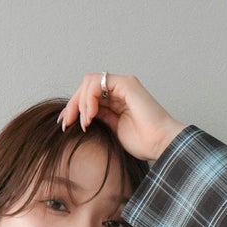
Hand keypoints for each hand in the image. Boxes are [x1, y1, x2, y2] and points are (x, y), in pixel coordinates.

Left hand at [56, 73, 185, 163]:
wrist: (161, 144)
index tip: (65, 124)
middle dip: (72, 105)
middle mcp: (119, 89)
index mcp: (116, 100)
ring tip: (84, 123)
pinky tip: (90, 116)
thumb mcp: (113, 130)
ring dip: (80, 102)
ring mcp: (123, 85)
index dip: (74, 108)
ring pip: (89, 82)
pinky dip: (89, 99)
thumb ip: (100, 119)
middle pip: (86, 87)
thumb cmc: (144, 142)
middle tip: (66, 123)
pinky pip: (98, 83)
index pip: (88, 96)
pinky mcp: (126, 84)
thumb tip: (81, 117)